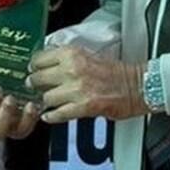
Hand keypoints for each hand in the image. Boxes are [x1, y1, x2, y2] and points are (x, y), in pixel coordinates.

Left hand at [26, 46, 146, 122]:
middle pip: (38, 78)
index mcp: (73, 53)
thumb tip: (47, 63)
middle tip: (34, 86)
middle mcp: (72, 69)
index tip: (32, 70)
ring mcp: (76, 89)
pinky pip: (58, 114)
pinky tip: (49, 116)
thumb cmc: (117, 71)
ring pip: (46, 98)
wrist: (137, 85)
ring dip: (45, 101)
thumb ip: (67, 58)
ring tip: (46, 101)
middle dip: (35, 84)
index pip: (39, 58)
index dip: (34, 66)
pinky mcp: (83, 107)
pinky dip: (52, 116)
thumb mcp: (88, 54)